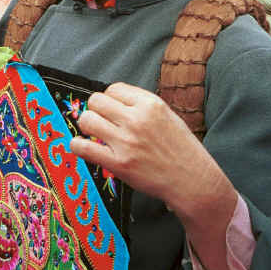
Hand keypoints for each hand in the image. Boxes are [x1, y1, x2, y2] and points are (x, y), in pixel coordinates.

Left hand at [71, 82, 239, 269]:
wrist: (193, 180)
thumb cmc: (181, 148)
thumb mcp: (167, 115)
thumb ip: (141, 105)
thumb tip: (112, 99)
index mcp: (150, 104)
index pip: (113, 89)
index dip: (110, 99)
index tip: (112, 110)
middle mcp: (137, 119)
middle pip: (96, 101)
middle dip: (95, 110)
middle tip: (101, 122)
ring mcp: (127, 142)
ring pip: (87, 120)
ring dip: (87, 126)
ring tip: (95, 134)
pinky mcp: (119, 164)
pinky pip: (83, 147)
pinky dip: (78, 145)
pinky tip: (82, 146)